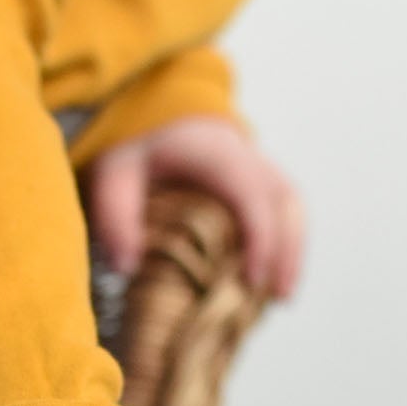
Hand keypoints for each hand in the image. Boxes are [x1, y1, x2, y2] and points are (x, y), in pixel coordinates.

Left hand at [82, 115, 304, 298]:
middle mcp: (245, 154)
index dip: (259, 237)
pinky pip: (283, 208)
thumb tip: (126, 269)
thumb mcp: (113, 171)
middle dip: (288, 251)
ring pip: (292, 204)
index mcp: (214, 151)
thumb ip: (116, 216)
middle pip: (285, 201)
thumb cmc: (134, 140)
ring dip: (293, 249)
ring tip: (283, 295)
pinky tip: (273, 276)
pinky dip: (286, 241)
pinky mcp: (254, 177)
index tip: (252, 280)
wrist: (151, 107)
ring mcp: (255, 164)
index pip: (250, 194)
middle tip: (280, 298)